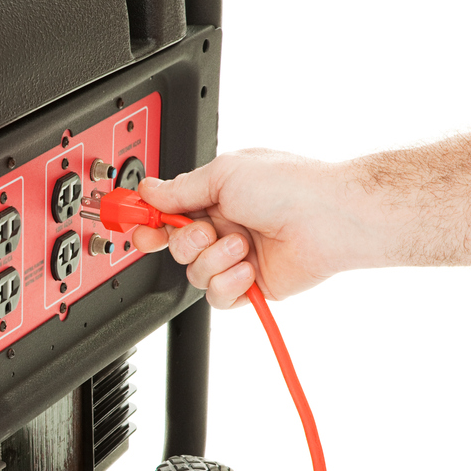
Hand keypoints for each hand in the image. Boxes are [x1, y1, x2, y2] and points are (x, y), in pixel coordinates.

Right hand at [130, 150, 371, 307]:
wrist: (331, 221)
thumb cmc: (292, 188)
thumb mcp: (225, 173)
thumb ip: (180, 188)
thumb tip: (150, 190)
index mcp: (215, 195)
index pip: (167, 212)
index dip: (148, 221)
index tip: (138, 226)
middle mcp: (224, 226)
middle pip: (175, 247)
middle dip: (186, 242)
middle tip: (205, 232)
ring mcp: (236, 257)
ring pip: (194, 274)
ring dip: (214, 261)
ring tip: (242, 246)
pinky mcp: (249, 285)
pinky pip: (217, 297)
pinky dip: (229, 284)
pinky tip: (247, 269)